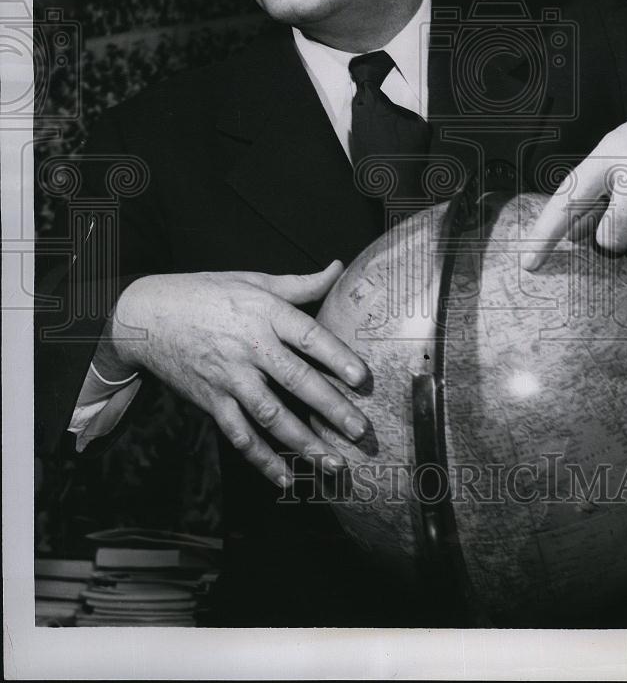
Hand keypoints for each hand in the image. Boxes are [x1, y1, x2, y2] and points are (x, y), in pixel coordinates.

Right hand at [108, 261, 368, 486]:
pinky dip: (261, 459)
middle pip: (295, 380)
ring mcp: (229, 377)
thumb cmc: (206, 293)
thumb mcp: (253, 280)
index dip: (336, 357)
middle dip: (330, 408)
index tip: (361, 378)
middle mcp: (249, 347)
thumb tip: (338, 268)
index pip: (307, 336)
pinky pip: (239, 434)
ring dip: (302, 442)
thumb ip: (300, 283)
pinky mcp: (212, 400)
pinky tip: (285, 477)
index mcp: (264, 313)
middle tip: (359, 430)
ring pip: (270, 415)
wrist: (147, 315)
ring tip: (332, 461)